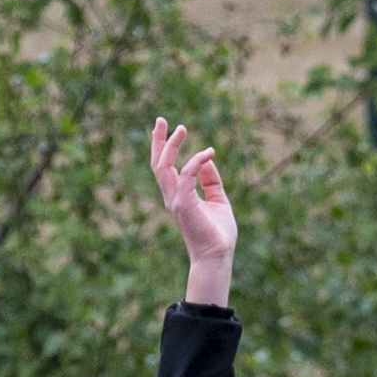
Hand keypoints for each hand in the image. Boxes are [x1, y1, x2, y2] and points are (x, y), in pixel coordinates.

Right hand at [146, 119, 236, 307]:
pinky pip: (186, 175)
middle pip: (157, 164)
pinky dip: (195, 161)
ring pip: (163, 167)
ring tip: (181, 128)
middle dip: (157, 141)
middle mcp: (172, 196)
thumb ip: (211, 181)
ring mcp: (175, 200)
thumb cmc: (218, 233)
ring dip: (170, 146)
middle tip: (161, 120)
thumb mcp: (218, 200)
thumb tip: (207, 159)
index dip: (165, 147)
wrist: (218, 256)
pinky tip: (208, 153)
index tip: (171, 129)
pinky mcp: (184, 204)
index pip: (165, 167)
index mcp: (178, 195)